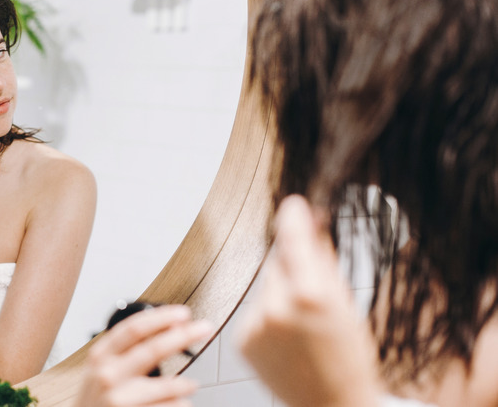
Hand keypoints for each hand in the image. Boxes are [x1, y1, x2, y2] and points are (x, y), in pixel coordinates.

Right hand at [76, 305, 213, 406]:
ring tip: (191, 385)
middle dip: (184, 335)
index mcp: (101, 356)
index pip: (134, 328)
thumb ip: (126, 348)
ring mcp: (119, 399)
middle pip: (153, 349)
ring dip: (185, 384)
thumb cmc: (96, 398)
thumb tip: (168, 327)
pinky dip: (179, 404)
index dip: (161, 317)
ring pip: (168, 386)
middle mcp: (108, 375)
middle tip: (204, 328)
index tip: (183, 313)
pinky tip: (179, 403)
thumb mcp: (101, 367)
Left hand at [235, 195, 380, 406]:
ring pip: (266, 286)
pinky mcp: (242, 339)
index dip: (293, 218)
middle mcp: (277, 306)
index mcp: (310, 294)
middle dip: (293, 264)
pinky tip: (287, 337)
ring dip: (280, 291)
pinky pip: (255, 310)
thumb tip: (312, 222)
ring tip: (303, 323)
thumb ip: (323, 260)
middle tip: (313, 287)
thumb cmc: (349, 357)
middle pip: (278, 262)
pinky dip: (268, 315)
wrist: (332, 406)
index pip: (293, 239)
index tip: (293, 205)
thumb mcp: (346, 303)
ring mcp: (256, 324)